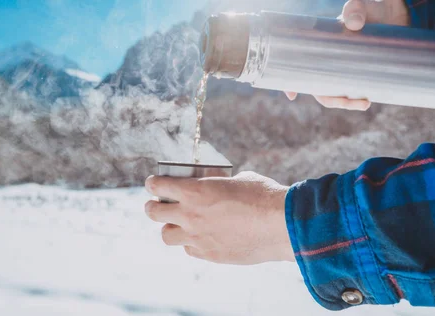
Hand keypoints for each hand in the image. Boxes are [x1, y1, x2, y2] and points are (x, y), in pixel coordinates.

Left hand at [144, 171, 294, 264]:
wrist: (281, 225)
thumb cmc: (263, 197)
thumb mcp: (238, 180)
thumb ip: (218, 183)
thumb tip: (214, 184)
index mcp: (194, 191)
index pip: (158, 186)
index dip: (153, 183)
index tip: (153, 183)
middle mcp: (190, 215)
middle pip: (154, 212)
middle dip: (152, 207)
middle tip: (156, 205)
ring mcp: (198, 237)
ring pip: (166, 236)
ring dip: (170, 228)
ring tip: (178, 224)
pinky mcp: (210, 254)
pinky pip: (189, 249)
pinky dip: (191, 243)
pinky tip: (202, 237)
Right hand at [285, 0, 410, 109]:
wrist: (395, 13)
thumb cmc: (369, 8)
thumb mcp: (360, 6)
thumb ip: (355, 9)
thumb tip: (354, 25)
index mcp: (319, 48)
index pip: (299, 69)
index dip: (291, 84)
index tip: (291, 96)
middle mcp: (329, 62)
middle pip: (321, 89)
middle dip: (332, 101)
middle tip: (347, 101)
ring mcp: (346, 69)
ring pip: (338, 93)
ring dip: (347, 103)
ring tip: (366, 103)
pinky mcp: (362, 73)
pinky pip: (354, 91)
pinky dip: (358, 100)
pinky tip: (369, 101)